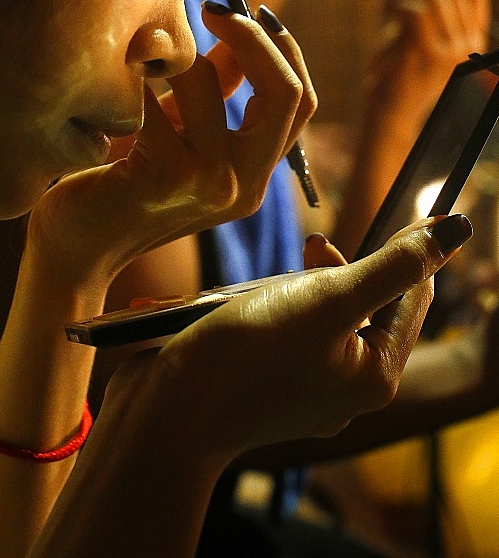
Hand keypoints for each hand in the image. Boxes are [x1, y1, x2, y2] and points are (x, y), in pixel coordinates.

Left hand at [27, 4, 315, 282]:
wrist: (75, 248)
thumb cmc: (122, 183)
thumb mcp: (179, 134)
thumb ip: (216, 91)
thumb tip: (236, 34)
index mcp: (254, 175)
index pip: (300, 101)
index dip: (278, 48)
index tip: (240, 12)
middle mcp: (244, 186)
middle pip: (284, 92)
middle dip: (250, 36)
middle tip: (208, 9)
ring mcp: (209, 184)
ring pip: (203, 80)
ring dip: (164, 55)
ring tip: (131, 57)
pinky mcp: (165, 177)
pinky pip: (151, 95)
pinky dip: (124, 76)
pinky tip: (100, 84)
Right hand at [142, 214, 471, 458]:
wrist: (170, 414)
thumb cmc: (250, 354)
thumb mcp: (329, 298)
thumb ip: (392, 265)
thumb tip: (457, 229)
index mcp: (376, 375)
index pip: (414, 297)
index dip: (404, 251)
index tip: (384, 213)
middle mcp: (348, 388)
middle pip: (366, 305)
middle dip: (341, 268)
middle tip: (312, 251)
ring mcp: (305, 390)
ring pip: (323, 315)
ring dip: (303, 284)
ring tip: (273, 280)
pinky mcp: (268, 385)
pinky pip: (288, 332)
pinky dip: (274, 306)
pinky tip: (248, 302)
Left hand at [371, 0, 490, 127]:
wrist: (389, 114)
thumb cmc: (396, 72)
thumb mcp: (417, 35)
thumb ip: (426, 7)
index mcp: (472, 42)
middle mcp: (466, 47)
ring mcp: (448, 53)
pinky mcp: (423, 57)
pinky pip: (414, 12)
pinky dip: (396, 2)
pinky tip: (383, 8)